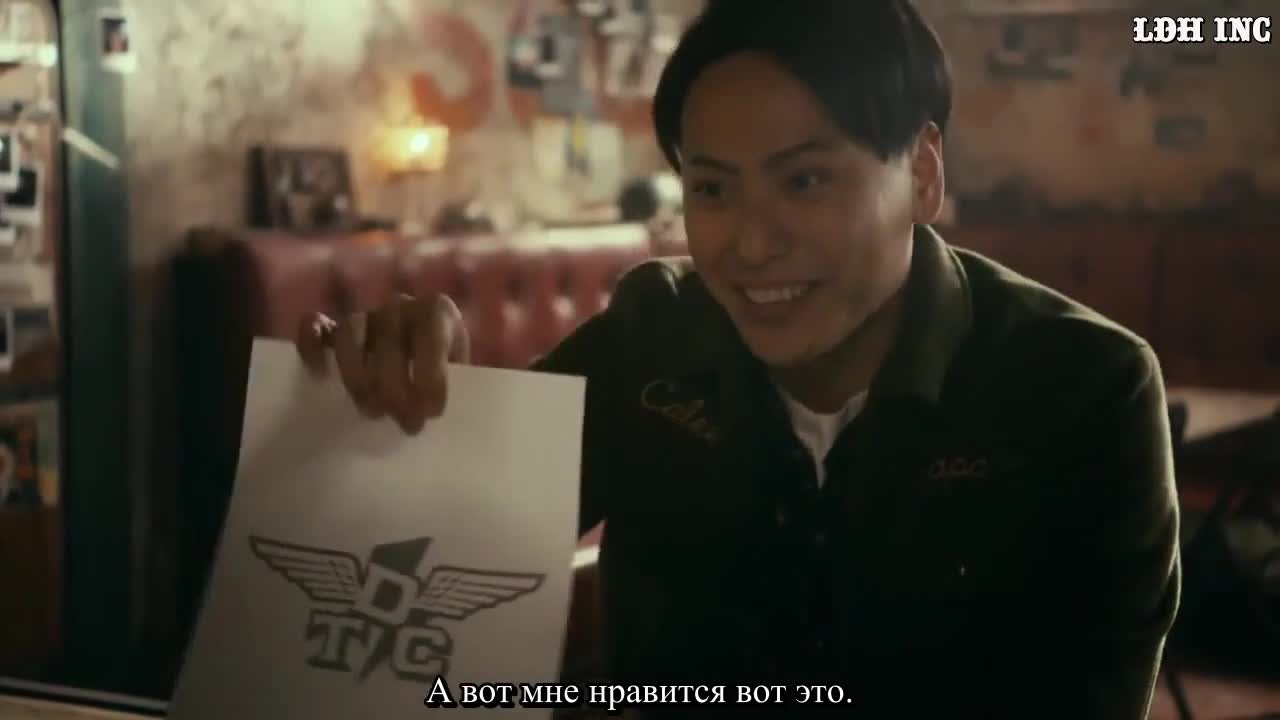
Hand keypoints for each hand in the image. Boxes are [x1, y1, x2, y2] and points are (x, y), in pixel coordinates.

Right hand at [295, 293, 469, 433]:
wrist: (428, 361)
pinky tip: (320, 377)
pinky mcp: (334, 326)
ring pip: (349, 334)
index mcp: (436, 311)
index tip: (432, 412)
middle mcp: (400, 305)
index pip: (431, 336)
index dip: (431, 375)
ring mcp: (365, 314)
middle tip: (405, 424)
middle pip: (388, 341)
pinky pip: (314, 326)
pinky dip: (312, 349)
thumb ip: (455, 386)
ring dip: (358, 377)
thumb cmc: (448, 373)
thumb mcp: (463, 375)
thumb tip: (435, 414)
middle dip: (396, 389)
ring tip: (372, 412)